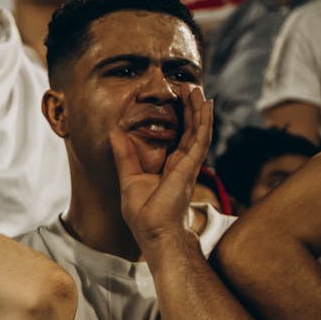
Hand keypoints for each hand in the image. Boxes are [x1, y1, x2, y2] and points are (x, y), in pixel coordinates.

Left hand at [112, 87, 212, 247]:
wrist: (154, 232)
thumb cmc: (144, 213)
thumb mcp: (129, 178)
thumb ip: (124, 154)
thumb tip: (114, 131)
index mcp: (169, 165)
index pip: (175, 135)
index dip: (176, 117)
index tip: (172, 99)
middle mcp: (182, 162)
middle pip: (189, 128)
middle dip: (189, 108)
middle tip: (187, 87)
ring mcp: (189, 163)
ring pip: (198, 129)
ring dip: (198, 108)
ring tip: (197, 89)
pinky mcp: (191, 166)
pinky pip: (201, 138)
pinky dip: (204, 120)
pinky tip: (206, 104)